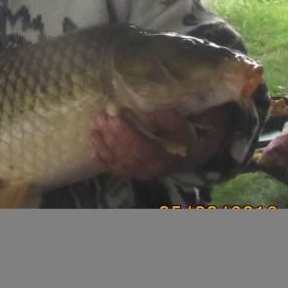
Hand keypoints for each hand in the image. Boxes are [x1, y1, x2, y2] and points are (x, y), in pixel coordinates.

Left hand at [90, 106, 231, 180]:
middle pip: (126, 154)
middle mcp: (151, 168)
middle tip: (100, 117)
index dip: (125, 133)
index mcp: (165, 156)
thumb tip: (151, 114)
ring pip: (119, 162)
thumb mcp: (186, 125)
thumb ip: (171, 120)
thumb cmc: (188, 136)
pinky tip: (94, 147)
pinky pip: (116, 168)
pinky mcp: (135, 172)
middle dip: (110, 135)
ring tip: (94, 128)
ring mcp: (142, 172)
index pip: (140, 147)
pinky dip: (103, 159)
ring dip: (103, 145)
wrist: (193, 153)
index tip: (113, 116)